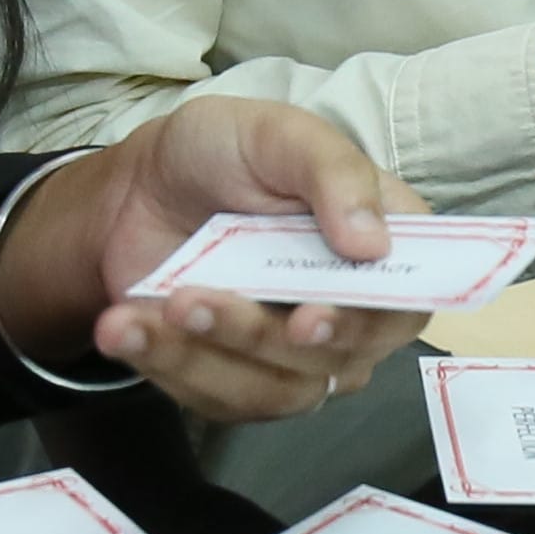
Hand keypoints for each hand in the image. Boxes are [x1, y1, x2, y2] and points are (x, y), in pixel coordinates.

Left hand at [0, 98, 431, 423]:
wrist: (136, 191)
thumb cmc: (220, 153)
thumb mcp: (276, 133)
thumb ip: (334, 173)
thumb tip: (375, 245)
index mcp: (383, 245)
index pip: (408, 301)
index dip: (370, 320)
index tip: (309, 316)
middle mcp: (354, 310)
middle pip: (340, 357)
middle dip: (261, 335)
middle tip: (193, 300)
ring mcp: (299, 355)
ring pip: (279, 389)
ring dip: (210, 354)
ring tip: (156, 306)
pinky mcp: (242, 383)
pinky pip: (220, 399)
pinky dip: (169, 366)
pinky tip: (126, 328)